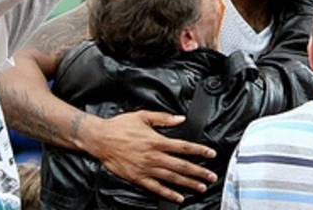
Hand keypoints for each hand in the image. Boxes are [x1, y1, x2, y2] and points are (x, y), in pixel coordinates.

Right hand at [80, 110, 217, 203]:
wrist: (100, 139)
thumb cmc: (120, 126)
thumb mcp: (143, 116)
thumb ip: (163, 118)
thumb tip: (180, 119)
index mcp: (156, 140)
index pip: (183, 147)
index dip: (199, 151)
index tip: (211, 154)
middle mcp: (153, 156)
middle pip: (181, 166)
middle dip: (198, 171)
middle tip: (211, 176)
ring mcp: (146, 169)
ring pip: (172, 178)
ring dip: (188, 183)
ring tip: (201, 187)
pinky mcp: (138, 178)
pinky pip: (156, 188)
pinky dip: (168, 194)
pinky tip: (179, 198)